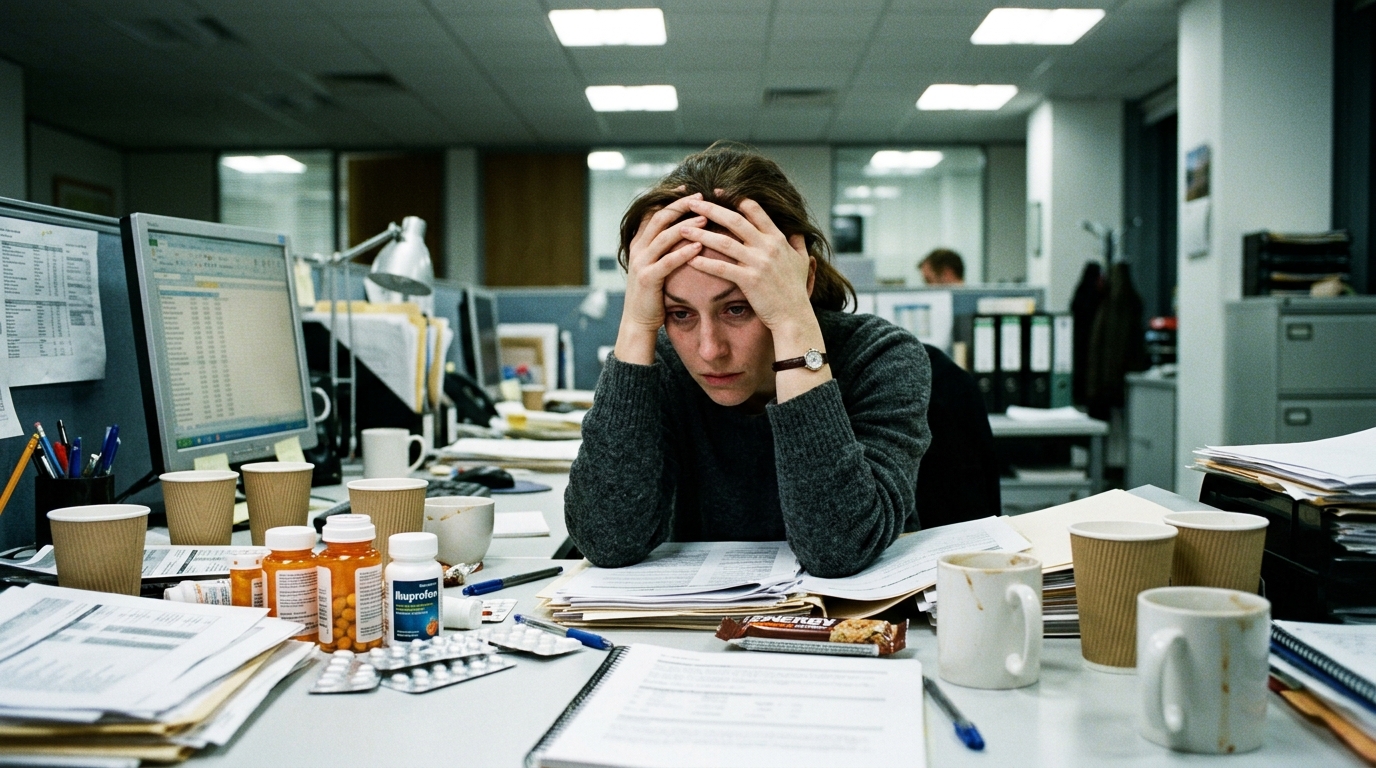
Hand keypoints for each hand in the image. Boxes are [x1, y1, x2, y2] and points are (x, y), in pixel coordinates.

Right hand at [613, 193, 705, 364]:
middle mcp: (638, 248)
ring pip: (664, 236)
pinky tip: (699, 246)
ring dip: (686, 226)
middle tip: (701, 197)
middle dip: (681, 205)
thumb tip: (686, 229)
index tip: (690, 189)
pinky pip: (667, 261)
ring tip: (705, 218)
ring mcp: (641, 263)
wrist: (638, 321)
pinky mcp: (647, 278)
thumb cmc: (653, 293)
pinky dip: (684, 252)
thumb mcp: (656, 264)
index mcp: (640, 242)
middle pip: (659, 218)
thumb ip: (665, 247)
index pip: (654, 211)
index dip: (671, 198)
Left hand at [678, 197, 815, 333]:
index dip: (734, 198)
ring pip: (724, 242)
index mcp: (778, 238)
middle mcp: (768, 246)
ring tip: (682, 228)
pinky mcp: (749, 281)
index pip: (754, 209)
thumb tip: (798, 230)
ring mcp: (758, 263)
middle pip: (734, 220)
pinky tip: (690, 258)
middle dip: (710, 209)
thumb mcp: (802, 261)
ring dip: (700, 234)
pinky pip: (722, 268)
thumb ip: (798, 242)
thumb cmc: (797, 291)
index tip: (717, 192)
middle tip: (691, 202)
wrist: (795, 317)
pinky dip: (705, 262)